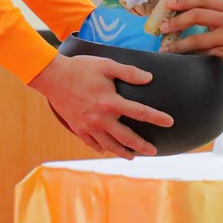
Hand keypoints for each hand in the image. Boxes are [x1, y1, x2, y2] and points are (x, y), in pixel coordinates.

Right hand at [29, 53, 171, 159]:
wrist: (52, 77)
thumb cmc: (81, 68)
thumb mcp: (107, 65)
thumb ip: (129, 73)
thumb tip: (149, 78)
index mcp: (111, 102)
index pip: (140, 112)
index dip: (157, 118)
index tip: (169, 122)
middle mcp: (101, 118)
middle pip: (126, 137)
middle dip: (142, 146)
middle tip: (153, 151)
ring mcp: (88, 126)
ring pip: (109, 145)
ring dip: (123, 152)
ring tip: (132, 156)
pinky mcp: (78, 128)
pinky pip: (92, 143)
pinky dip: (101, 148)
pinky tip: (106, 149)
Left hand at [157, 0, 222, 77]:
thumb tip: (203, 21)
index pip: (204, 0)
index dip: (184, 0)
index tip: (169, 3)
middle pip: (196, 14)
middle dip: (175, 20)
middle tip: (162, 26)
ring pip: (197, 37)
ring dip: (178, 43)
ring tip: (166, 47)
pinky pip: (205, 54)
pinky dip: (191, 56)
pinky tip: (182, 59)